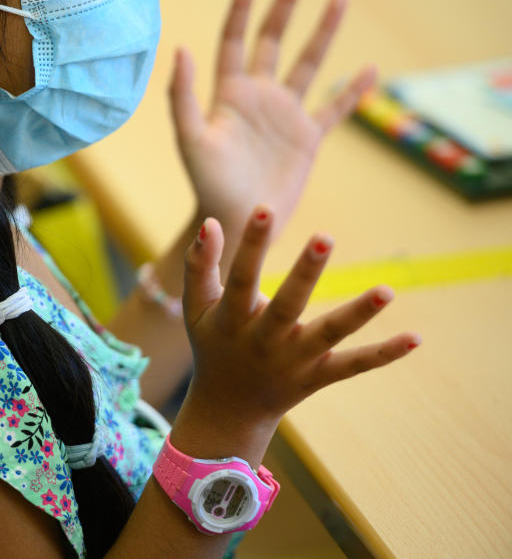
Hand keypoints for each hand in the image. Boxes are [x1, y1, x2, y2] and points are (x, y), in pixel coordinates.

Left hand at [171, 0, 375, 237]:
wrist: (236, 224)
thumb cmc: (206, 185)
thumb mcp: (190, 139)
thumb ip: (182, 96)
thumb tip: (181, 48)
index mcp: (228, 94)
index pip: (234, 39)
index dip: (241, 6)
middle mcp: (257, 97)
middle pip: (273, 40)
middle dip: (286, 4)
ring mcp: (284, 116)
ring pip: (308, 65)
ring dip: (323, 33)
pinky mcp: (306, 140)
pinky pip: (334, 109)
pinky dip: (352, 91)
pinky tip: (369, 70)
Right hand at [181, 206, 419, 428]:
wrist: (228, 407)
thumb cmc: (214, 342)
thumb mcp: (198, 307)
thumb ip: (200, 264)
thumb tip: (212, 222)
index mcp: (232, 320)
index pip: (241, 278)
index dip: (251, 244)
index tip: (264, 208)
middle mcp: (264, 342)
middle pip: (288, 305)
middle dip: (305, 273)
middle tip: (324, 237)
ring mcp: (294, 361)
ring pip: (329, 335)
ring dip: (358, 314)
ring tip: (387, 290)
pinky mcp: (318, 376)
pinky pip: (354, 365)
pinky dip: (384, 354)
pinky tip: (416, 338)